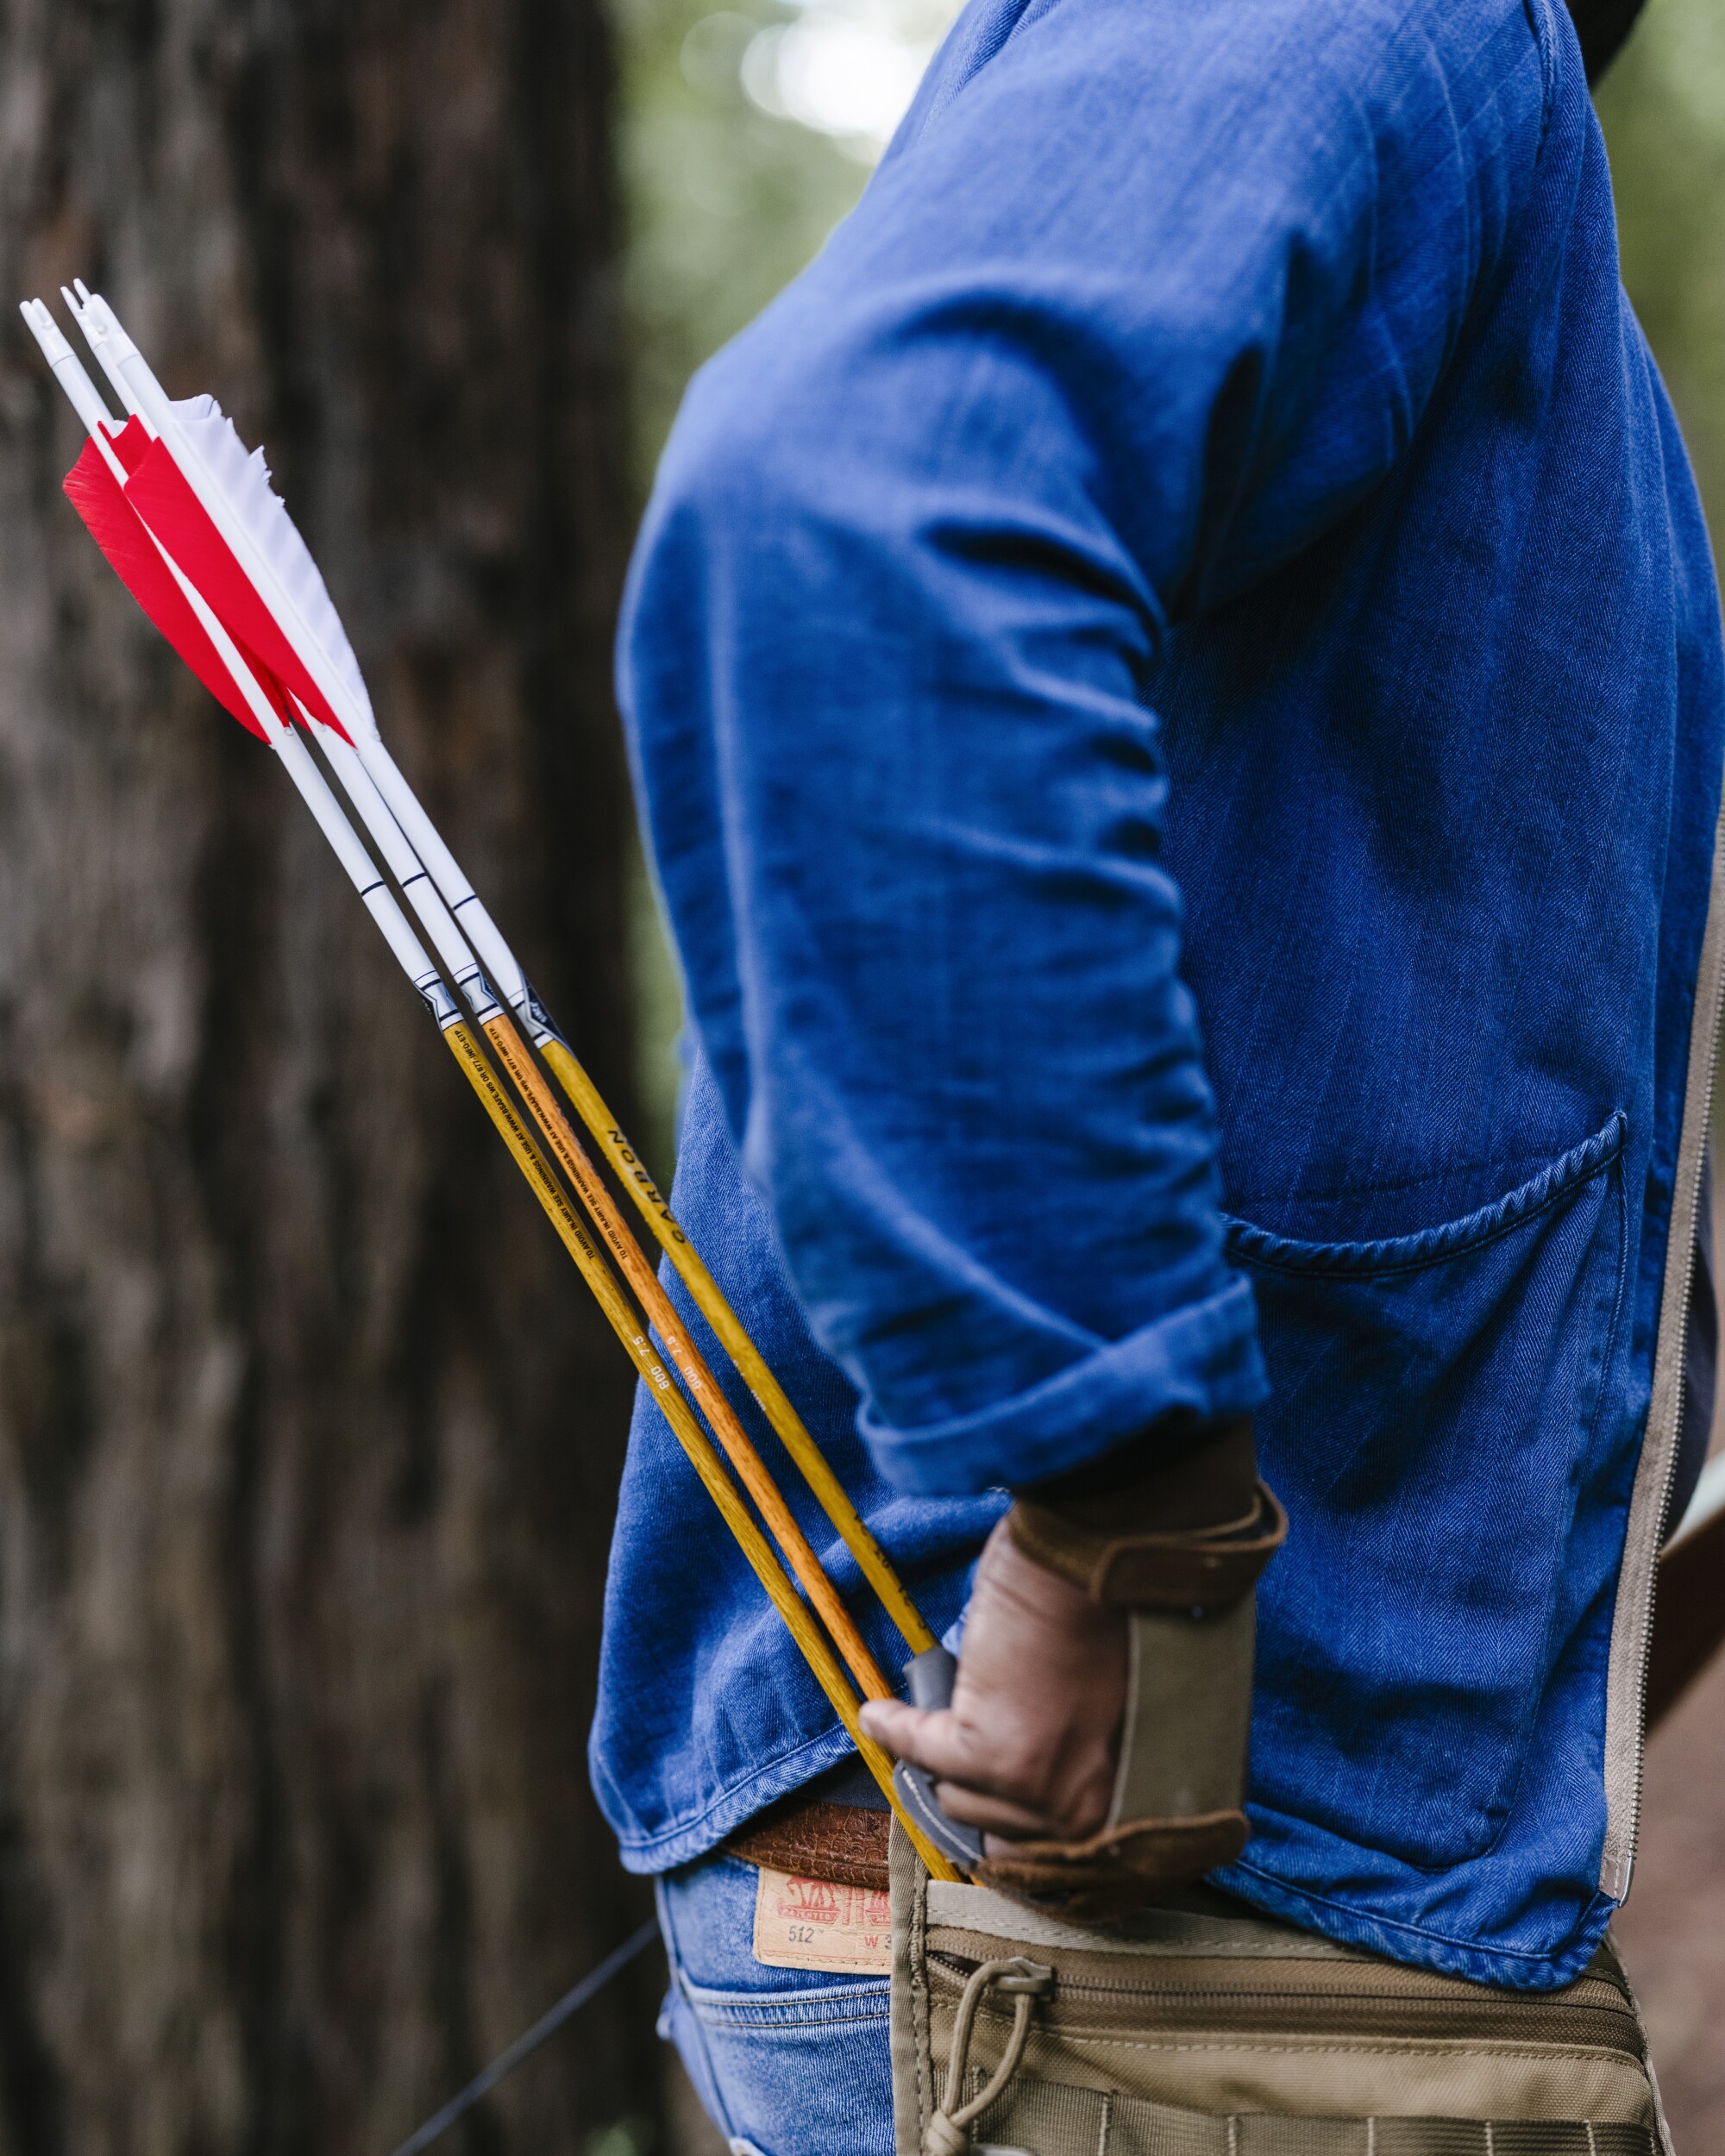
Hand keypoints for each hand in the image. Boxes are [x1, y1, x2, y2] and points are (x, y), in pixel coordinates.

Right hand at [858, 1518, 1127, 1843]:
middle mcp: (1084, 1811)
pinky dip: (895, 1727)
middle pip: (997, 1831)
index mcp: (1123, 1802)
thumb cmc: (1108, 1615)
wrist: (1094, 1563)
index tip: (981, 1799)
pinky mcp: (985, 1753)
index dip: (1008, 1818)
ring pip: (958, 1798)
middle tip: (951, 1756)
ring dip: (937, 1762)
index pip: (1047, 1848)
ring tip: (923, 1727)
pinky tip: (882, 1712)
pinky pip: (920, 1750)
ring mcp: (1035, 1787)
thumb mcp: (1106, 1711)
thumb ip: (1075, 1752)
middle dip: (972, 1789)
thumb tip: (1021, 1771)